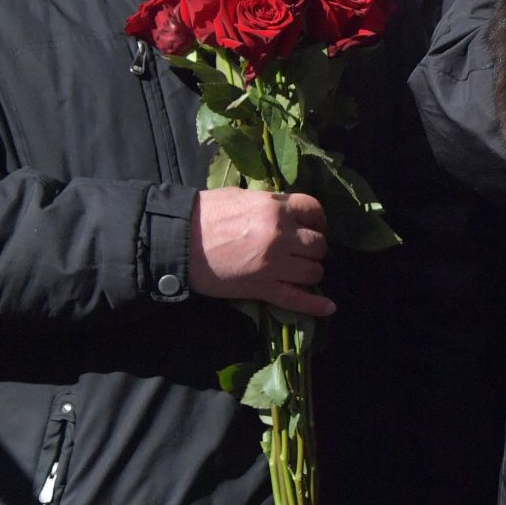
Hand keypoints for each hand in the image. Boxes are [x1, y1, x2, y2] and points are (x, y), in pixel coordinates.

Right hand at [190, 189, 334, 316]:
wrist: (176, 241)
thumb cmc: (203, 214)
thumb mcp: (241, 197)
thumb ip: (269, 203)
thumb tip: (284, 208)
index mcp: (275, 207)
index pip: (313, 210)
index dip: (317, 219)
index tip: (312, 226)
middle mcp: (280, 234)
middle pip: (318, 243)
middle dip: (312, 248)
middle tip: (301, 251)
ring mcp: (273, 263)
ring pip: (313, 270)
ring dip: (310, 271)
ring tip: (300, 271)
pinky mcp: (261, 288)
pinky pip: (296, 299)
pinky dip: (315, 305)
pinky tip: (329, 307)